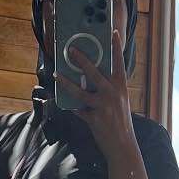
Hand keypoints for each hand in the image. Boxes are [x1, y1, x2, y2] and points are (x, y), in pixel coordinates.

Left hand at [55, 26, 135, 158]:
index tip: (113, 32)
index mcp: (121, 88)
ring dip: (66, 82)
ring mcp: (103, 107)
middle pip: (95, 73)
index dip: (116, 47)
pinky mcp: (93, 119)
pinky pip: (77, 109)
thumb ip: (109, 89)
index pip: (119, 64)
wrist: (122, 146)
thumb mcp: (120, 102)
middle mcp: (113, 95)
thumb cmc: (120, 123)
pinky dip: (70, 105)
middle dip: (82, 60)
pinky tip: (63, 101)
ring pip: (81, 91)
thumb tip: (91, 77)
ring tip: (56, 74)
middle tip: (71, 49)